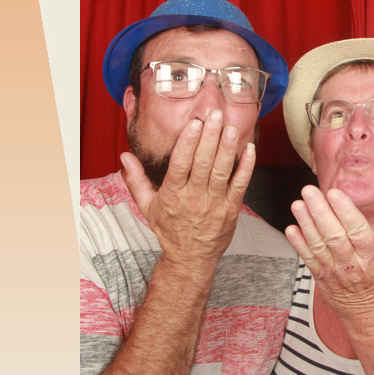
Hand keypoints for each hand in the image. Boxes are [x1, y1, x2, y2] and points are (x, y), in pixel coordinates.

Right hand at [121, 108, 255, 275]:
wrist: (190, 259)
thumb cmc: (169, 230)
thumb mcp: (147, 207)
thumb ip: (136, 180)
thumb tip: (124, 157)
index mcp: (172, 195)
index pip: (180, 164)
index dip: (188, 143)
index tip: (194, 124)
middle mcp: (193, 198)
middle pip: (203, 164)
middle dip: (210, 137)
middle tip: (216, 115)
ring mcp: (214, 204)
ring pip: (222, 172)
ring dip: (228, 149)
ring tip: (232, 128)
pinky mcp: (231, 210)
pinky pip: (240, 185)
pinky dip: (246, 167)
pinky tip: (249, 149)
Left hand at [287, 184, 373, 337]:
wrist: (371, 316)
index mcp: (373, 256)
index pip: (358, 230)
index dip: (345, 211)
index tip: (335, 193)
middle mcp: (352, 264)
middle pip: (334, 235)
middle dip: (320, 211)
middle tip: (310, 191)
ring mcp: (335, 272)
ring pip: (318, 246)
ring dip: (306, 224)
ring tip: (298, 204)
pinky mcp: (321, 278)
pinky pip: (308, 260)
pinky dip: (298, 245)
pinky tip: (292, 229)